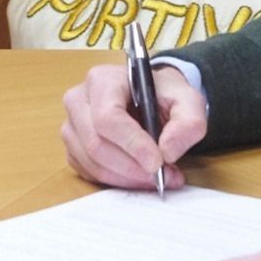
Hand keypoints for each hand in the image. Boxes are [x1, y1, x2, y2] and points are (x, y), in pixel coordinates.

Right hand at [61, 61, 206, 189]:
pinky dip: (116, 181)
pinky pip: (89, 172)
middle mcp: (79, 100)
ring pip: (91, 163)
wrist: (151, 98)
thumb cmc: (163, 95)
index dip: (132, 144)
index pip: (108, 116)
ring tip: (156, 176)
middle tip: (162, 176)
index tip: (157, 162)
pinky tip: (137, 175)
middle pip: (96, 143)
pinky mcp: (73, 147)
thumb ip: (188, 122)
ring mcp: (72, 125)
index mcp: (103, 79)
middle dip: (132, 167)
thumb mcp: (188, 100)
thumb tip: (167, 151)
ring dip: (126, 178)